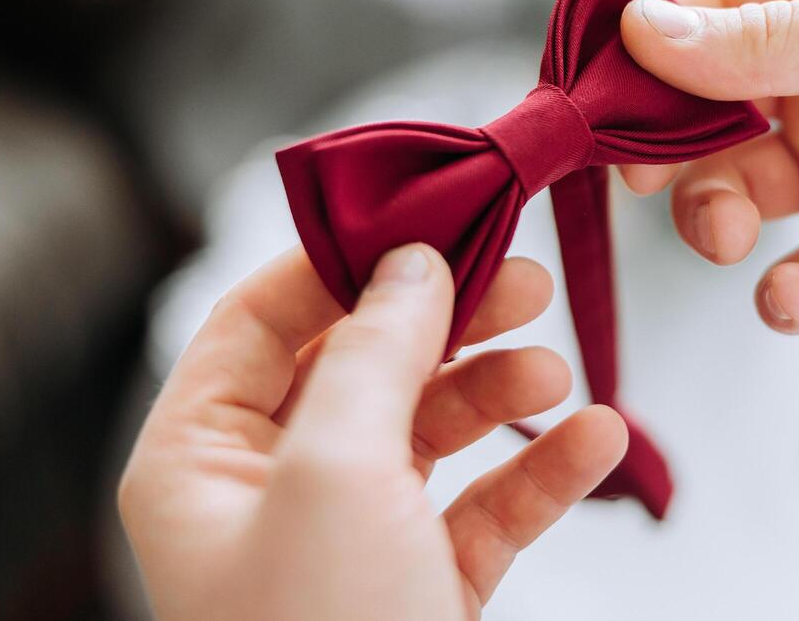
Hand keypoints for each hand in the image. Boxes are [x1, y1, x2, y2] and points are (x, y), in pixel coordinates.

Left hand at [120, 244, 625, 620]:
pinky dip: (539, 470)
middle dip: (445, 319)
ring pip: (429, 427)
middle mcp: (268, 491)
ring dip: (499, 390)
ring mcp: (348, 540)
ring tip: (556, 369)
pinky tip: (597, 439)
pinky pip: (482, 504)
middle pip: (361, 362)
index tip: (426, 215)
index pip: (261, 318)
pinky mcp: (419, 586)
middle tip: (519, 275)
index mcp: (201, 458)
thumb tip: (408, 259)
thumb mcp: (337, 473)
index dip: (341, 257)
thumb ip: (373, 349)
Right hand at [618, 0, 798, 343]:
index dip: (644, 47)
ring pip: (731, 196)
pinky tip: (798, 294)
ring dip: (713, 218)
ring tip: (734, 235)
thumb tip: (640, 32)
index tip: (591, 89)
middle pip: (700, 112)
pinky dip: (781, 294)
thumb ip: (765, 39)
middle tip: (641, 176)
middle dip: (664, 146)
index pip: (709, 11)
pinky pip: (793, 280)